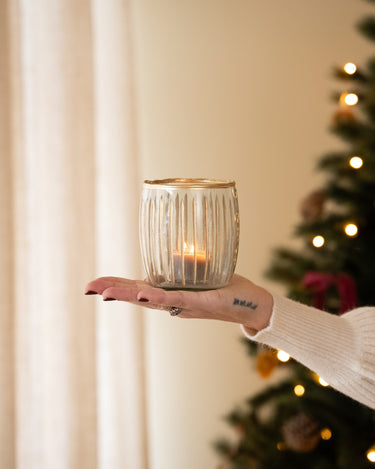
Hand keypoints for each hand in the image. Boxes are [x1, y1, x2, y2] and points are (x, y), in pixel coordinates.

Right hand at [84, 274, 272, 331]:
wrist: (252, 305)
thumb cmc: (227, 288)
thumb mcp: (204, 272)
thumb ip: (188, 263)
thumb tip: (174, 255)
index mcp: (170, 294)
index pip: (137, 289)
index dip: (116, 286)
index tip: (93, 285)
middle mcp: (173, 302)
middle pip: (137, 296)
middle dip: (112, 292)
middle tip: (87, 289)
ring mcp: (184, 304)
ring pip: (151, 300)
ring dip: (128, 296)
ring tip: (106, 294)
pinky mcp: (201, 302)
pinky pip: (177, 299)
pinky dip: (159, 297)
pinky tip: (144, 294)